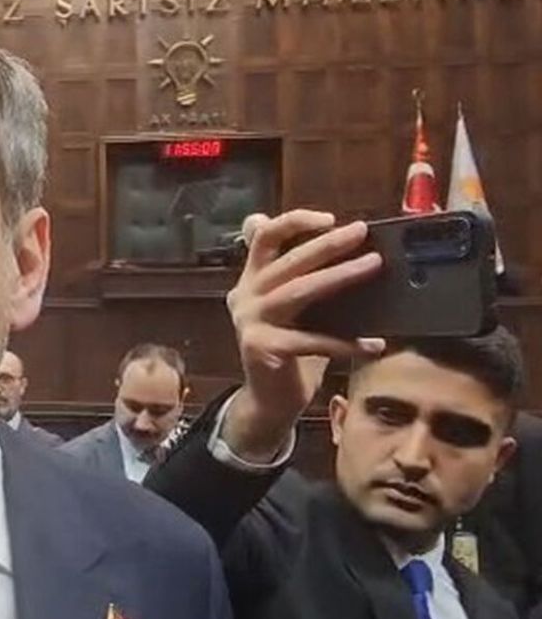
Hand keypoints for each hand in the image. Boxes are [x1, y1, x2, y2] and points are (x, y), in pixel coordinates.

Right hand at [222, 210, 384, 459]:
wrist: (270, 400)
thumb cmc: (290, 349)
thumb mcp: (293, 308)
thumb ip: (301, 277)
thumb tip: (341, 242)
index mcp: (251, 281)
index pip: (262, 237)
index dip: (293, 222)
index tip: (329, 218)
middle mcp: (244, 296)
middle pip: (286, 260)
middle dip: (327, 243)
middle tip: (361, 233)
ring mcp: (249, 322)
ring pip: (297, 290)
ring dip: (338, 276)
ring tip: (373, 266)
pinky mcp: (263, 349)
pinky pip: (313, 341)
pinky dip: (347, 343)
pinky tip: (375, 344)